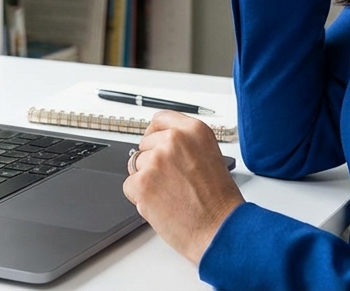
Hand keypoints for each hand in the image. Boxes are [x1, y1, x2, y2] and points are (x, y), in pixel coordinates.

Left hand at [121, 111, 243, 265]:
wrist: (219, 230)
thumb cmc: (219, 202)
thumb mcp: (210, 157)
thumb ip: (186, 146)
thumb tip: (161, 145)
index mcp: (194, 131)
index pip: (161, 119)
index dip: (155, 135)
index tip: (154, 143)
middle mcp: (174, 140)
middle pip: (145, 145)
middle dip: (152, 163)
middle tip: (171, 183)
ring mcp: (157, 160)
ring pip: (136, 166)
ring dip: (147, 181)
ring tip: (171, 196)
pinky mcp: (142, 182)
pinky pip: (129, 186)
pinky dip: (140, 198)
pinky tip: (162, 205)